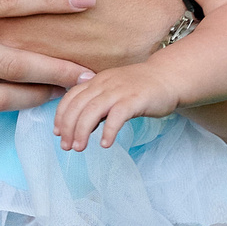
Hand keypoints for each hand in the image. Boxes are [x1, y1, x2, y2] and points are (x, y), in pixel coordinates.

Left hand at [53, 59, 184, 149]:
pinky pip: (117, 116)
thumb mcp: (114, 91)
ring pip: (92, 111)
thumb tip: (82, 124)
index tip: (57, 133)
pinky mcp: (135, 99)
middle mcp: (105, 84)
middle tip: (66, 146)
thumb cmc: (141, 88)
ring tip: (79, 148)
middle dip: (68, 128)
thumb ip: (98, 104)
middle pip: (78, 106)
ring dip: (82, 131)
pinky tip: (106, 144)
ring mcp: (120, 91)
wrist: (169, 77)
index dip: (60, 115)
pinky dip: (109, 130)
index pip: (71, 97)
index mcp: (98, 81)